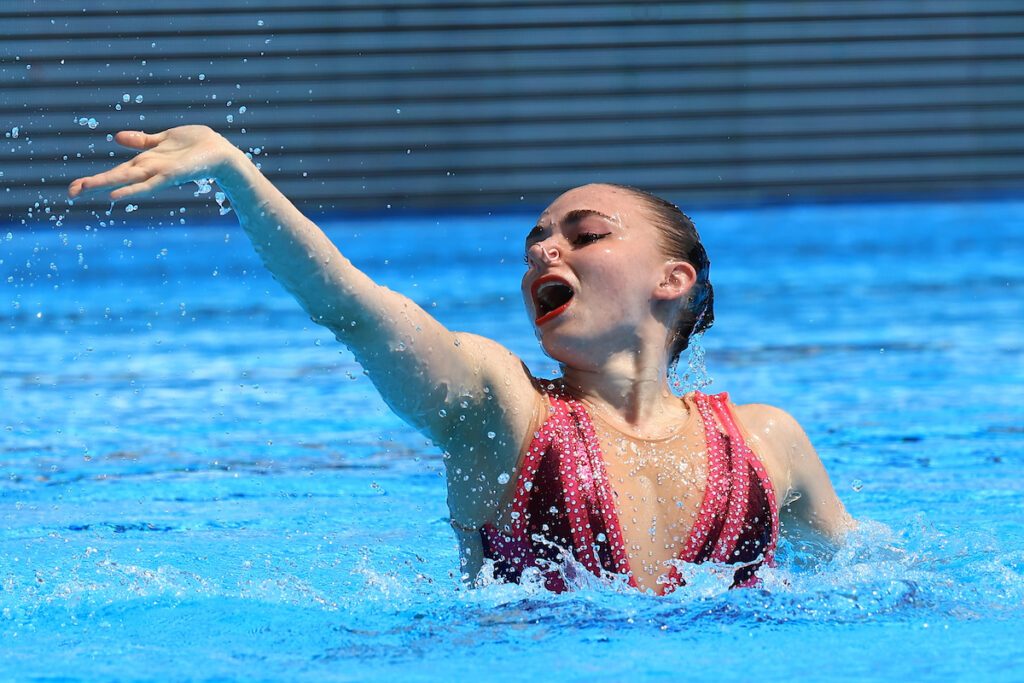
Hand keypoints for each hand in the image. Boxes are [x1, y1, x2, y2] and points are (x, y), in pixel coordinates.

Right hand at [67, 125, 240, 200]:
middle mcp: (150, 168)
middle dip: (93, 183)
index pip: (116, 170)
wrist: (220, 151)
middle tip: (70, 192)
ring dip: (107, 184)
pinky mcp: (172, 173)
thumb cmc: (196, 145)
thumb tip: (116, 138)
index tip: (74, 187)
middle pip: (117, 176)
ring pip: (128, 178)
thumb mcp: (163, 138)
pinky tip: (116, 195)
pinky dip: (132, 189)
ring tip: (85, 189)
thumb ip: (142, 141)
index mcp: (146, 160)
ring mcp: (159, 172)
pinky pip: (149, 183)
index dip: (95, 178)